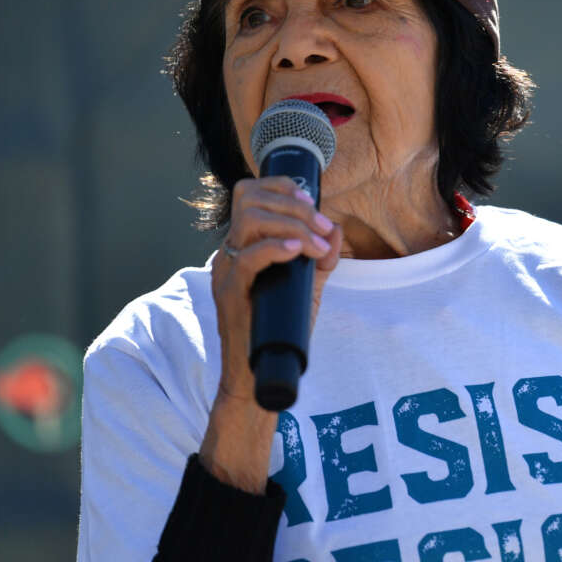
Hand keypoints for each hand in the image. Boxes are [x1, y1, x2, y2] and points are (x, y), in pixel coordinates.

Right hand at [211, 176, 342, 401]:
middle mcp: (230, 252)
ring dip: (292, 224)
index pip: (251, 193)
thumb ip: (319, 259)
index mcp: (243, 245)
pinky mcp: (230, 293)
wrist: (257, 373)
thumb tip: (335, 230)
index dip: (283, 188)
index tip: (313, 205)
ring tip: (316, 243)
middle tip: (323, 228)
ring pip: (250, 220)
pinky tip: (299, 251)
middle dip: (295, 206)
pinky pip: (248, 257)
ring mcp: (227, 270)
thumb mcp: (306, 287)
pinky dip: (277, 247)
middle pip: (251, 199)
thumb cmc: (278, 330)